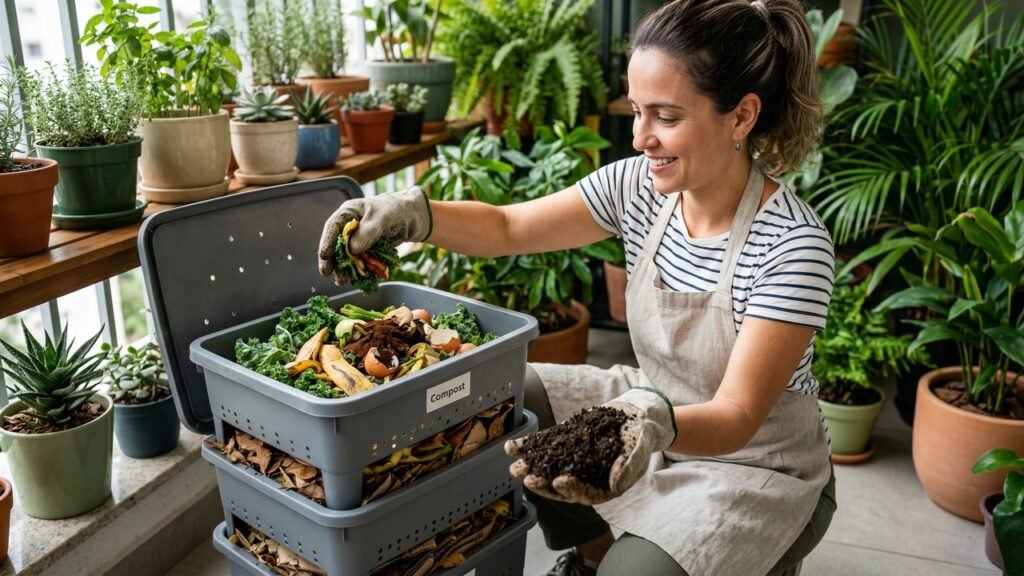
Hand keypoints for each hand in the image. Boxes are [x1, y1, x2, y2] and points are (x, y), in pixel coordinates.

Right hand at [317, 186, 431, 284]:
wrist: (415, 217)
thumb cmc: (397, 210)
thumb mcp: (382, 218)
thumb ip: (367, 232)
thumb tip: (352, 249)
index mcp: (350, 212)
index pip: (333, 227)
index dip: (327, 242)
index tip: (324, 256)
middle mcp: (351, 226)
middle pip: (336, 244)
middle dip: (332, 259)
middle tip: (327, 273)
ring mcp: (359, 238)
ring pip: (347, 255)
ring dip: (344, 268)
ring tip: (342, 280)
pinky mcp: (368, 249)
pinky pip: (360, 261)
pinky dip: (359, 270)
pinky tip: (357, 278)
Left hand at [505, 388, 676, 505]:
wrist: (635, 418)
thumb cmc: (640, 436)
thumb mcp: (640, 450)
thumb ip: (628, 468)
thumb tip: (615, 486)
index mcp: (602, 487)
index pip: (585, 494)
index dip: (571, 489)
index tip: (559, 482)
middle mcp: (584, 478)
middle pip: (560, 487)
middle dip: (543, 484)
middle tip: (528, 478)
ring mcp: (572, 462)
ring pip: (548, 469)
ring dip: (531, 468)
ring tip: (515, 466)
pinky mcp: (565, 446)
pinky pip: (545, 448)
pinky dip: (529, 447)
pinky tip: (513, 445)